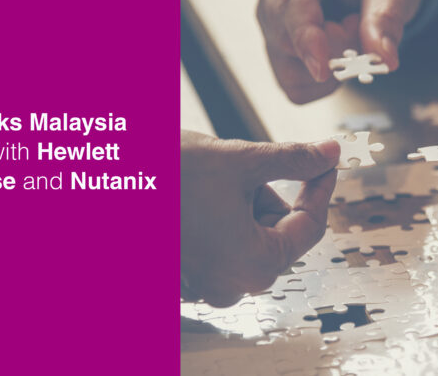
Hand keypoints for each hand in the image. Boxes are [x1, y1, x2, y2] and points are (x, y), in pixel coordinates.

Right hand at [181, 130, 338, 306]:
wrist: (110, 180)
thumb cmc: (168, 176)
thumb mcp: (241, 161)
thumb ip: (294, 159)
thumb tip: (328, 153)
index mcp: (254, 264)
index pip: (310, 226)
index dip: (320, 187)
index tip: (322, 163)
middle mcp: (231, 283)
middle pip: (276, 234)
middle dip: (269, 196)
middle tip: (249, 168)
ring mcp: (206, 282)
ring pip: (249, 237)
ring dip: (244, 205)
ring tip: (214, 181)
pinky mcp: (188, 274)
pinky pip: (223, 246)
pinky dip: (222, 219)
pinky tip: (201, 197)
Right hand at [254, 0, 425, 102]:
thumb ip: (386, 16)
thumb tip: (383, 59)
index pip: (291, 2)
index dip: (306, 38)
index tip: (323, 68)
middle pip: (285, 37)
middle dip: (331, 49)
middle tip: (361, 29)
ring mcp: (267, 20)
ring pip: (287, 66)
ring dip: (328, 67)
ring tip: (350, 34)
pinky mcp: (274, 50)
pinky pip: (292, 85)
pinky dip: (322, 83)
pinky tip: (336, 55)